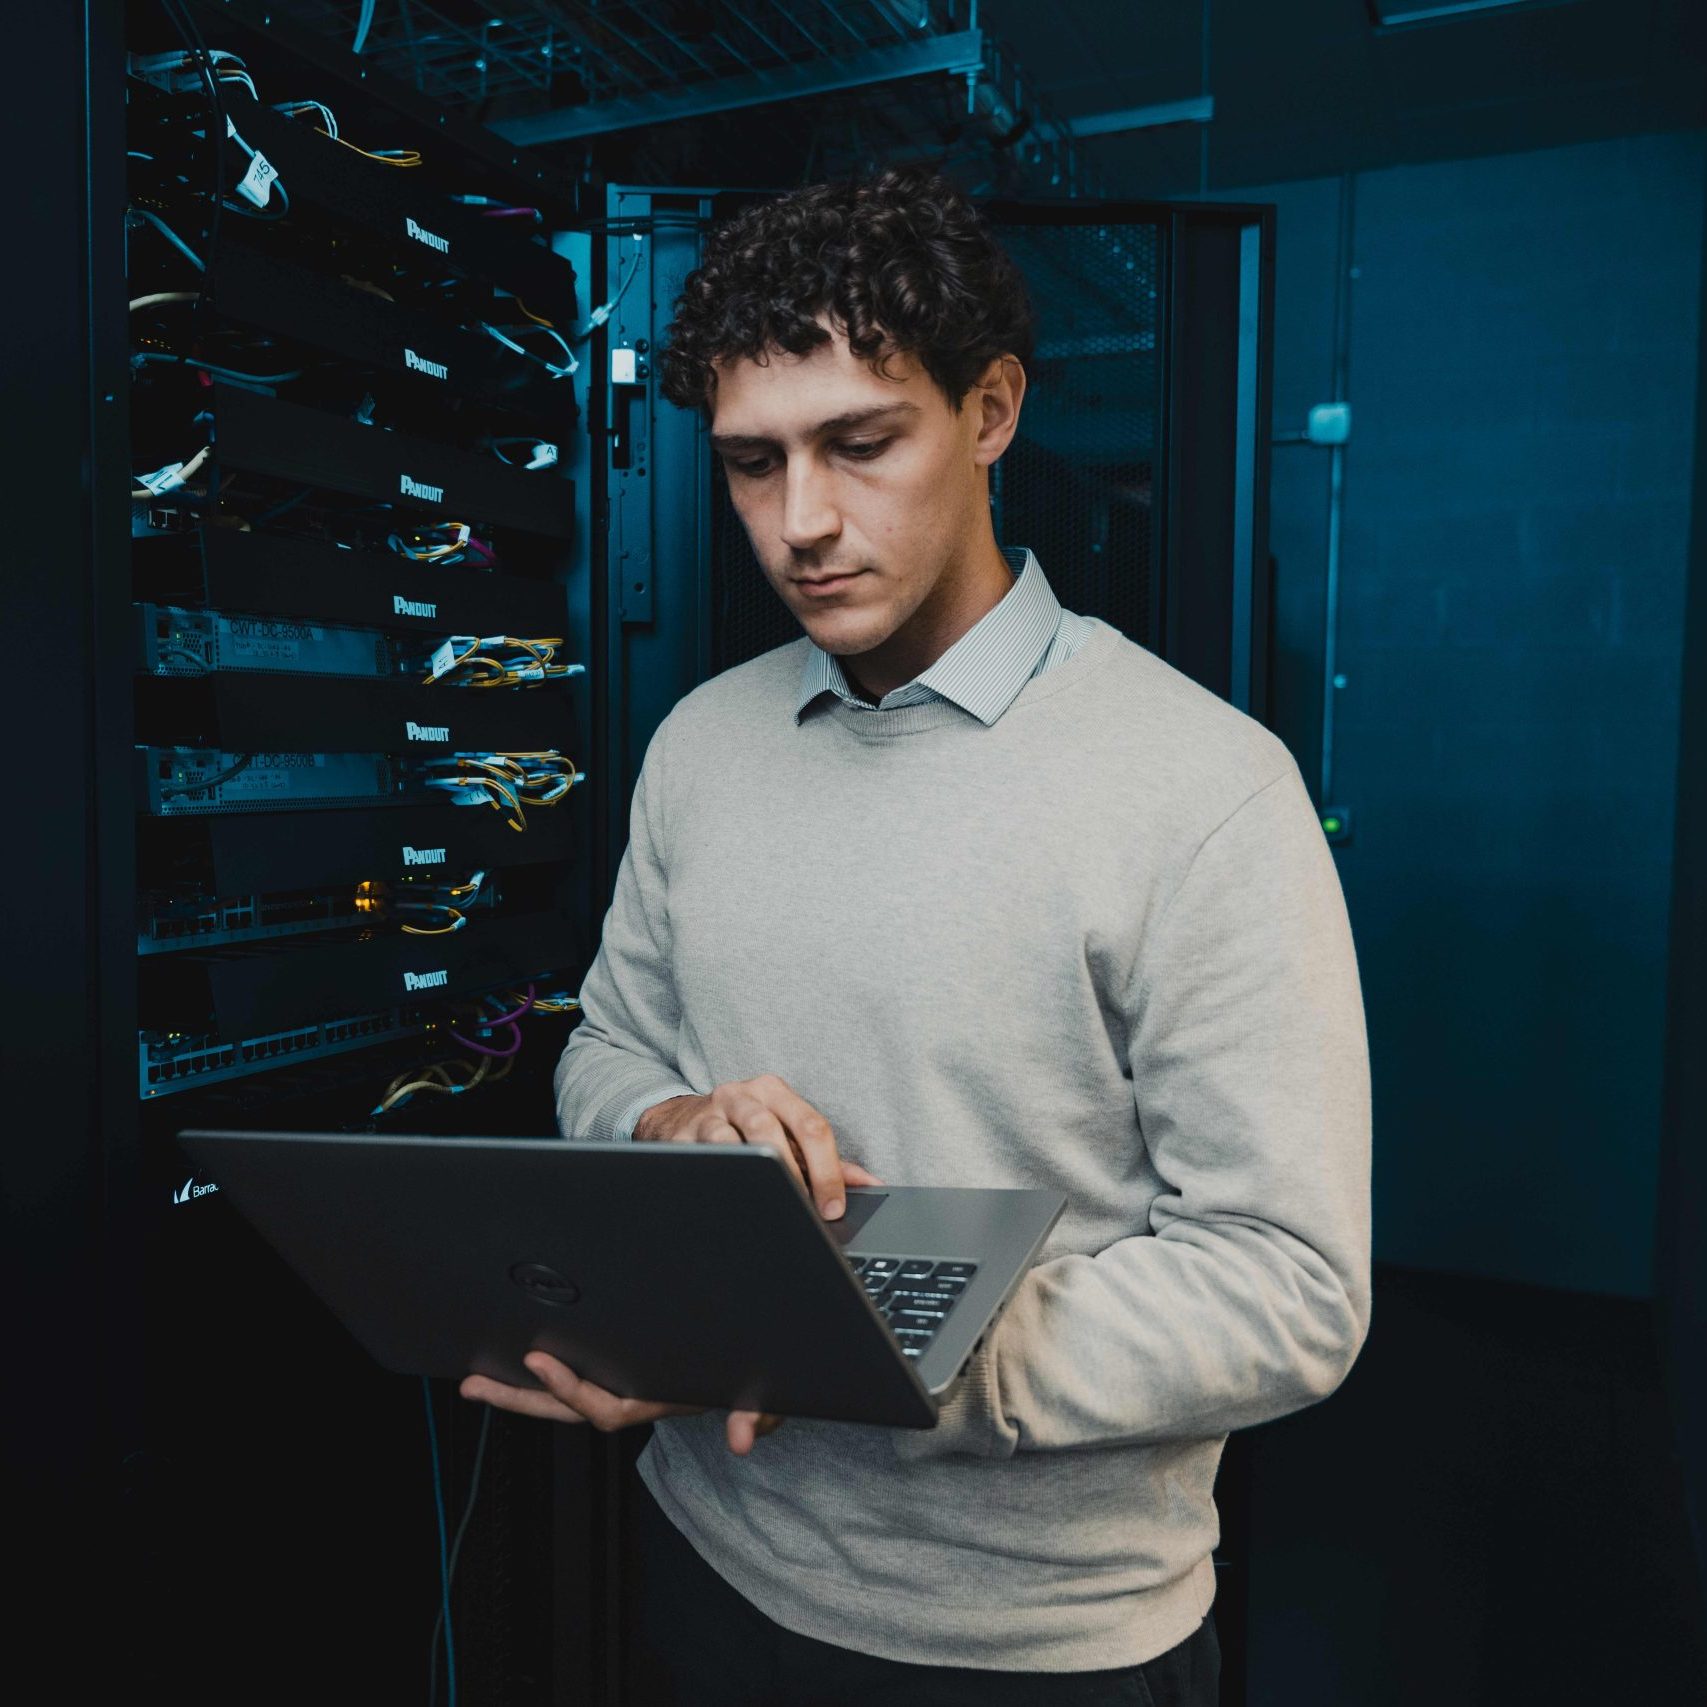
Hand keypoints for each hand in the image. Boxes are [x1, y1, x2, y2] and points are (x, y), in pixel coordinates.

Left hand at [460, 1351, 784, 1453]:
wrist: (765, 1372)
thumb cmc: (762, 1385)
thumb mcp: (768, 1399)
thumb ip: (757, 1417)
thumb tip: (744, 1439)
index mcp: (661, 1402)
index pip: (607, 1407)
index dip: (570, 1388)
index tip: (537, 1360)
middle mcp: (638, 1398)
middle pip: (569, 1409)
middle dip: (520, 1399)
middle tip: (472, 1383)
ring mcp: (629, 1388)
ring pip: (566, 1398)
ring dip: (522, 1391)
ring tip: (478, 1375)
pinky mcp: (625, 1372)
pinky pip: (580, 1381)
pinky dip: (547, 1379)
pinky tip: (518, 1363)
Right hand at [634, 1073, 882, 1220]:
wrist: (680, 1120)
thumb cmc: (745, 1129)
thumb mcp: (785, 1135)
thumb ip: (825, 1159)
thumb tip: (872, 1184)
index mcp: (774, 1091)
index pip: (811, 1126)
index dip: (827, 1170)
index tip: (833, 1207)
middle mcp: (742, 1095)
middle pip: (772, 1130)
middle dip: (794, 1176)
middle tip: (807, 1211)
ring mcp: (709, 1114)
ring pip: (733, 1141)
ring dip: (757, 1175)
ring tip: (773, 1202)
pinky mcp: (682, 1136)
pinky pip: (703, 1158)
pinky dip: (722, 1178)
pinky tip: (735, 1198)